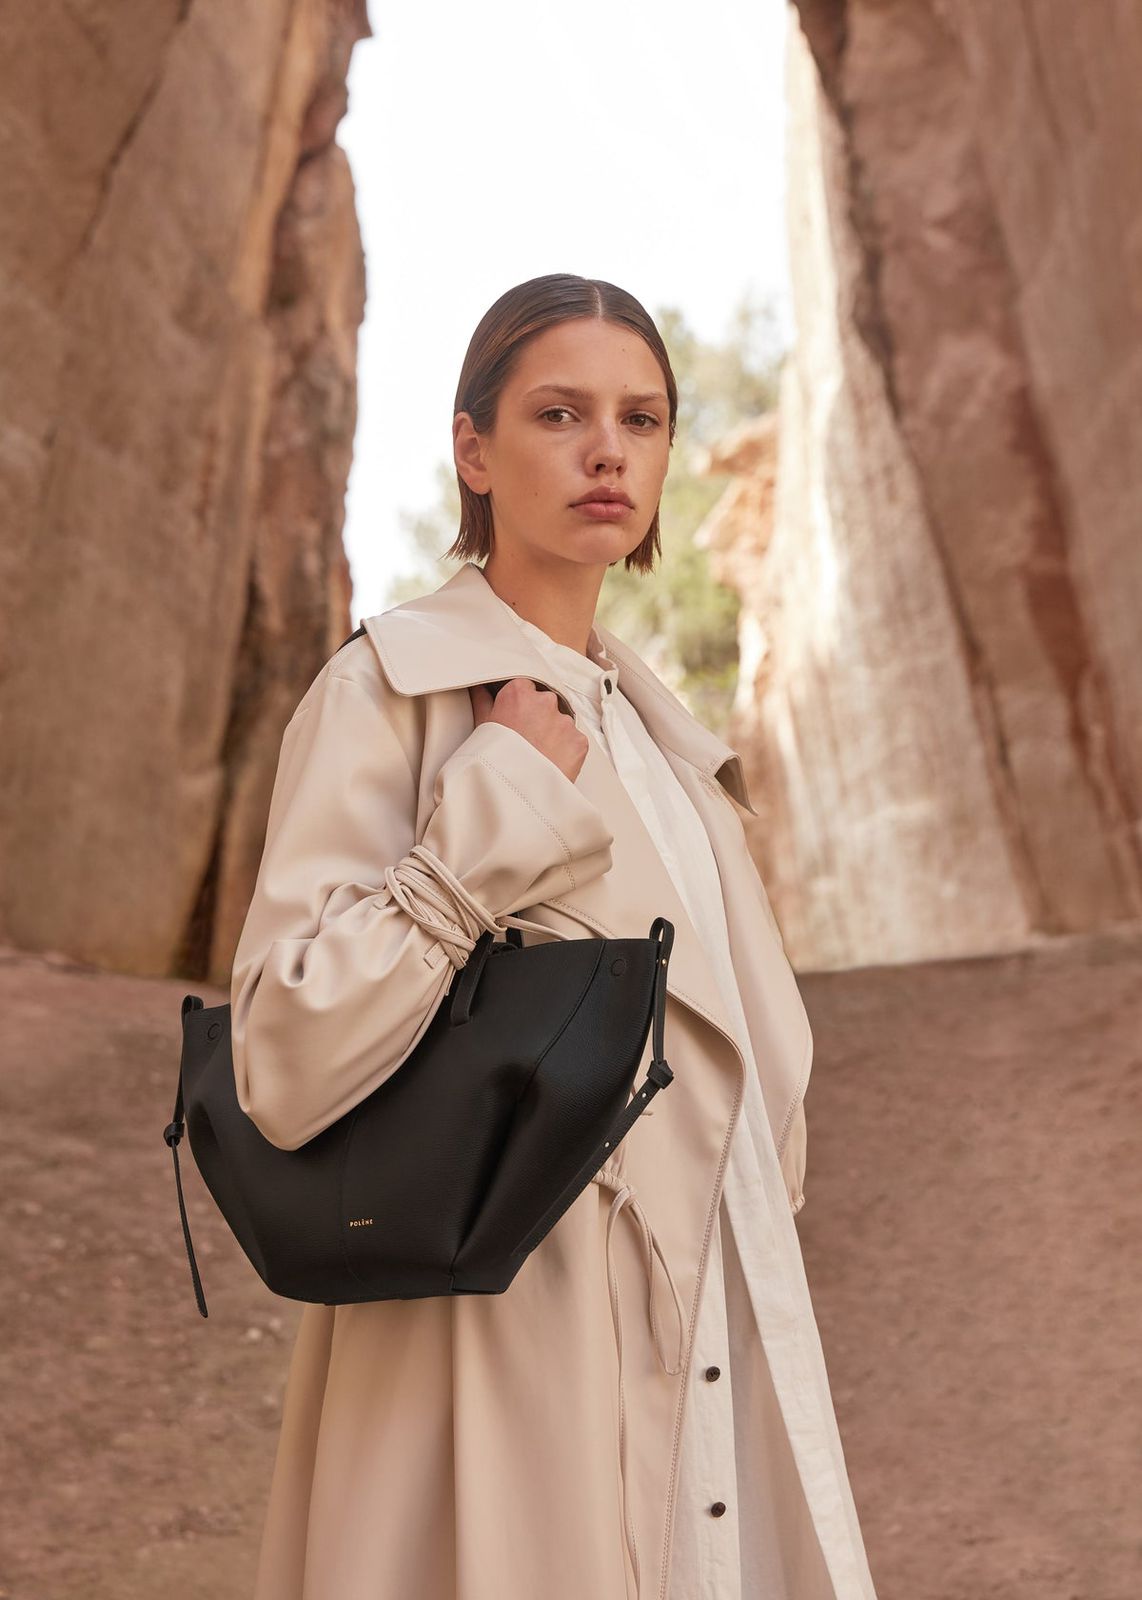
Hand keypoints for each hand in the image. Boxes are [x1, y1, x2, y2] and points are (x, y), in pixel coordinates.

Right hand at [469, 678, 589, 783]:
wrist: (515, 791)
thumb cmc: (494, 759)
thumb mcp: (482, 726)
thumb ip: (482, 701)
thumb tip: (479, 688)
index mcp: (519, 692)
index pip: (526, 688)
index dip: (521, 705)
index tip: (517, 719)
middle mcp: (546, 701)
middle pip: (546, 704)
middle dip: (539, 718)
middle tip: (527, 740)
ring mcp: (565, 721)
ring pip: (561, 724)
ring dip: (553, 735)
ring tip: (538, 756)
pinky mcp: (579, 741)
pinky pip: (574, 742)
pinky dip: (566, 751)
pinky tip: (550, 763)